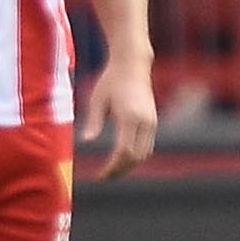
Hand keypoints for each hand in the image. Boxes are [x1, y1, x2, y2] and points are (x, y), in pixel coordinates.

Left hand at [79, 53, 158, 181]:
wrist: (132, 63)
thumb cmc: (111, 79)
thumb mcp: (97, 99)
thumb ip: (93, 121)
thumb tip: (86, 142)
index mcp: (129, 116)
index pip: (123, 151)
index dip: (112, 167)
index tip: (100, 175)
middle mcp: (144, 121)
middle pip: (135, 157)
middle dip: (120, 170)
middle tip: (104, 177)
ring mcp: (151, 121)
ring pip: (144, 154)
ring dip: (129, 165)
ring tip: (112, 170)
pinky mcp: (153, 120)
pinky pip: (147, 146)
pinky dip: (136, 156)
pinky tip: (122, 158)